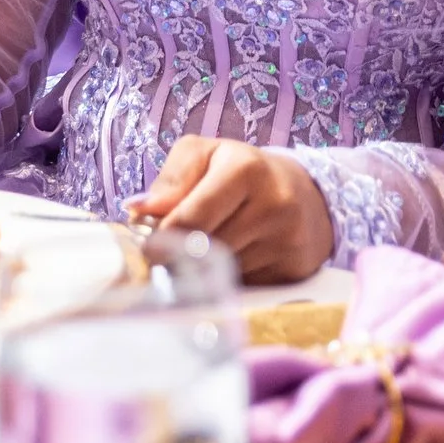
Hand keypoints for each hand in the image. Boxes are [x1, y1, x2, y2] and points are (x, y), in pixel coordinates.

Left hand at [126, 138, 334, 284]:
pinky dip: (228, 280)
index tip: (148, 247)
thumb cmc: (241, 173)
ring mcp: (288, 239)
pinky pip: (244, 286)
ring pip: (222, 272)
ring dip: (203, 269)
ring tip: (204, 252)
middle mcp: (274, 203)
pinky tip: (232, 262)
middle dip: (181, 255)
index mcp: (245, 168)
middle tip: (167, 253)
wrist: (304, 194)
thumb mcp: (205, 156)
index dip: (164, 236)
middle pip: (206, 249)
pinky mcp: (294, 269)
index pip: (193, 217)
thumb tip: (139, 210)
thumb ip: (172, 179)